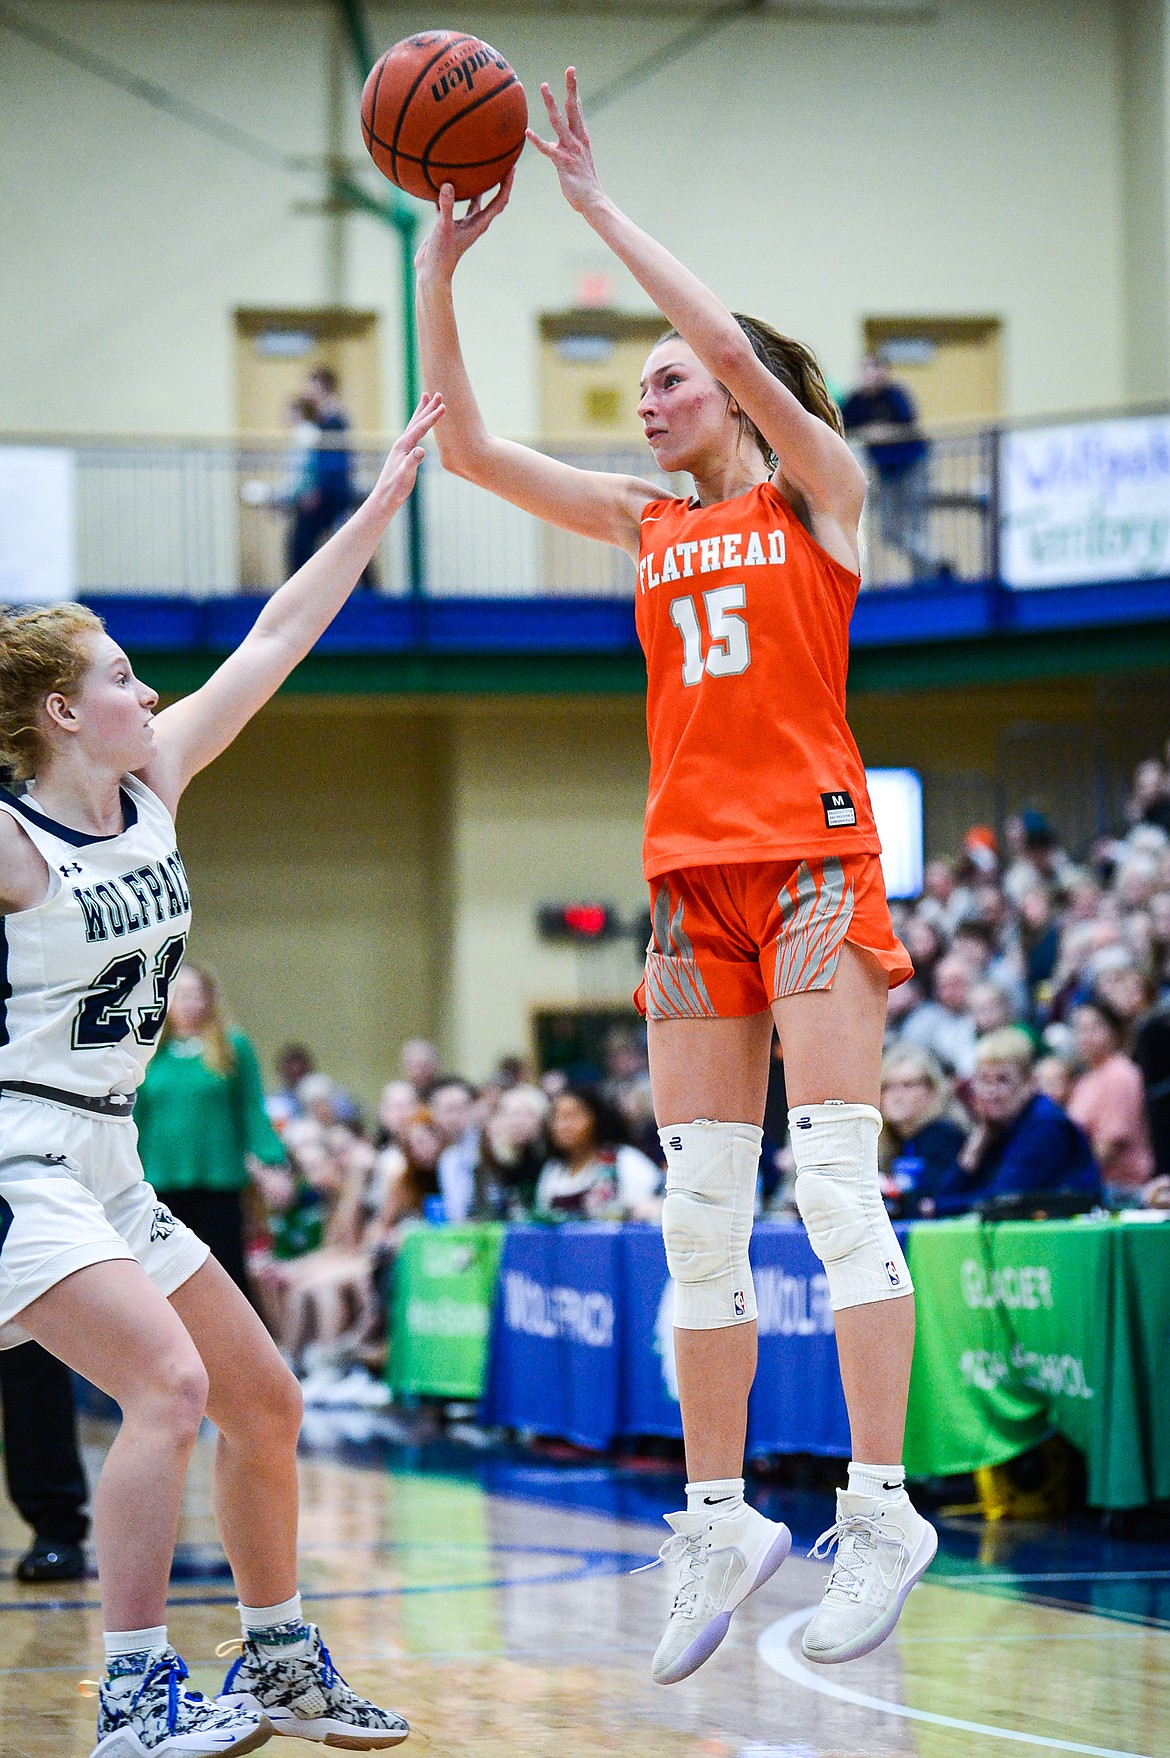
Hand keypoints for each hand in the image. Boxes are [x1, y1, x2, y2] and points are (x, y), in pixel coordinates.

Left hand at [371, 391, 444, 512]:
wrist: (385, 497)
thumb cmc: (395, 487)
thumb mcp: (405, 474)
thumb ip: (412, 461)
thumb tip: (421, 450)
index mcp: (403, 445)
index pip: (421, 427)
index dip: (432, 417)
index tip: (444, 406)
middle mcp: (402, 442)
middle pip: (417, 420)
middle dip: (428, 407)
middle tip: (438, 393)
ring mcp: (402, 447)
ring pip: (414, 424)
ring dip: (422, 411)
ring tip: (427, 398)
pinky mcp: (404, 453)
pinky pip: (414, 433)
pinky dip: (419, 425)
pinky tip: (422, 424)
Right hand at [414, 174, 514, 280]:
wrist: (431, 272)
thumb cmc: (442, 254)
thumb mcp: (444, 228)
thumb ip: (446, 206)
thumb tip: (448, 184)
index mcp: (479, 224)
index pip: (499, 202)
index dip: (507, 184)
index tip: (512, 167)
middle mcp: (474, 223)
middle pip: (492, 200)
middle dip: (499, 183)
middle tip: (503, 163)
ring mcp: (462, 224)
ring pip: (473, 202)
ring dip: (477, 187)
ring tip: (477, 169)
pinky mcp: (448, 225)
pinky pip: (451, 205)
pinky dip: (449, 195)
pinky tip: (442, 182)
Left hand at [526, 67, 604, 213]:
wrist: (592, 200)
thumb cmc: (584, 182)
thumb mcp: (577, 159)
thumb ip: (567, 147)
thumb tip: (556, 141)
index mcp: (582, 137)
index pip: (577, 109)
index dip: (573, 90)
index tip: (570, 72)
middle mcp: (578, 140)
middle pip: (573, 109)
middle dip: (571, 88)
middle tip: (570, 68)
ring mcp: (571, 150)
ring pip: (559, 122)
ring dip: (551, 104)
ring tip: (545, 87)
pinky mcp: (563, 163)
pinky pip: (548, 150)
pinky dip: (538, 140)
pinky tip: (528, 132)